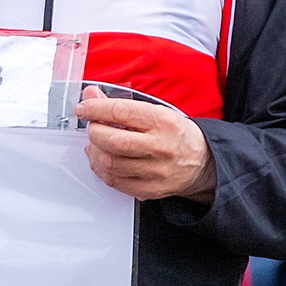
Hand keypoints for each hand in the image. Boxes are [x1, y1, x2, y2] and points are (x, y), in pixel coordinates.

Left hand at [75, 93, 214, 201]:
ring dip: (95, 152)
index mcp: (164, 122)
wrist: (202, 163)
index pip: (120, 112)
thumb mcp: (156, 112)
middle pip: (111, 141)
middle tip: (93, 127)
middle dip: (93, 132)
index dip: (94, 109)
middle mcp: (161, 147)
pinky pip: (113, 181)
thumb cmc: (176, 135)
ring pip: (109, 163)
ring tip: (97, 144)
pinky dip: (101, 169)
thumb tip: (90, 95)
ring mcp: (156, 171)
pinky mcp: (149, 189)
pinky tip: (104, 160)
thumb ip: (121, 105)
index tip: (83, 108)